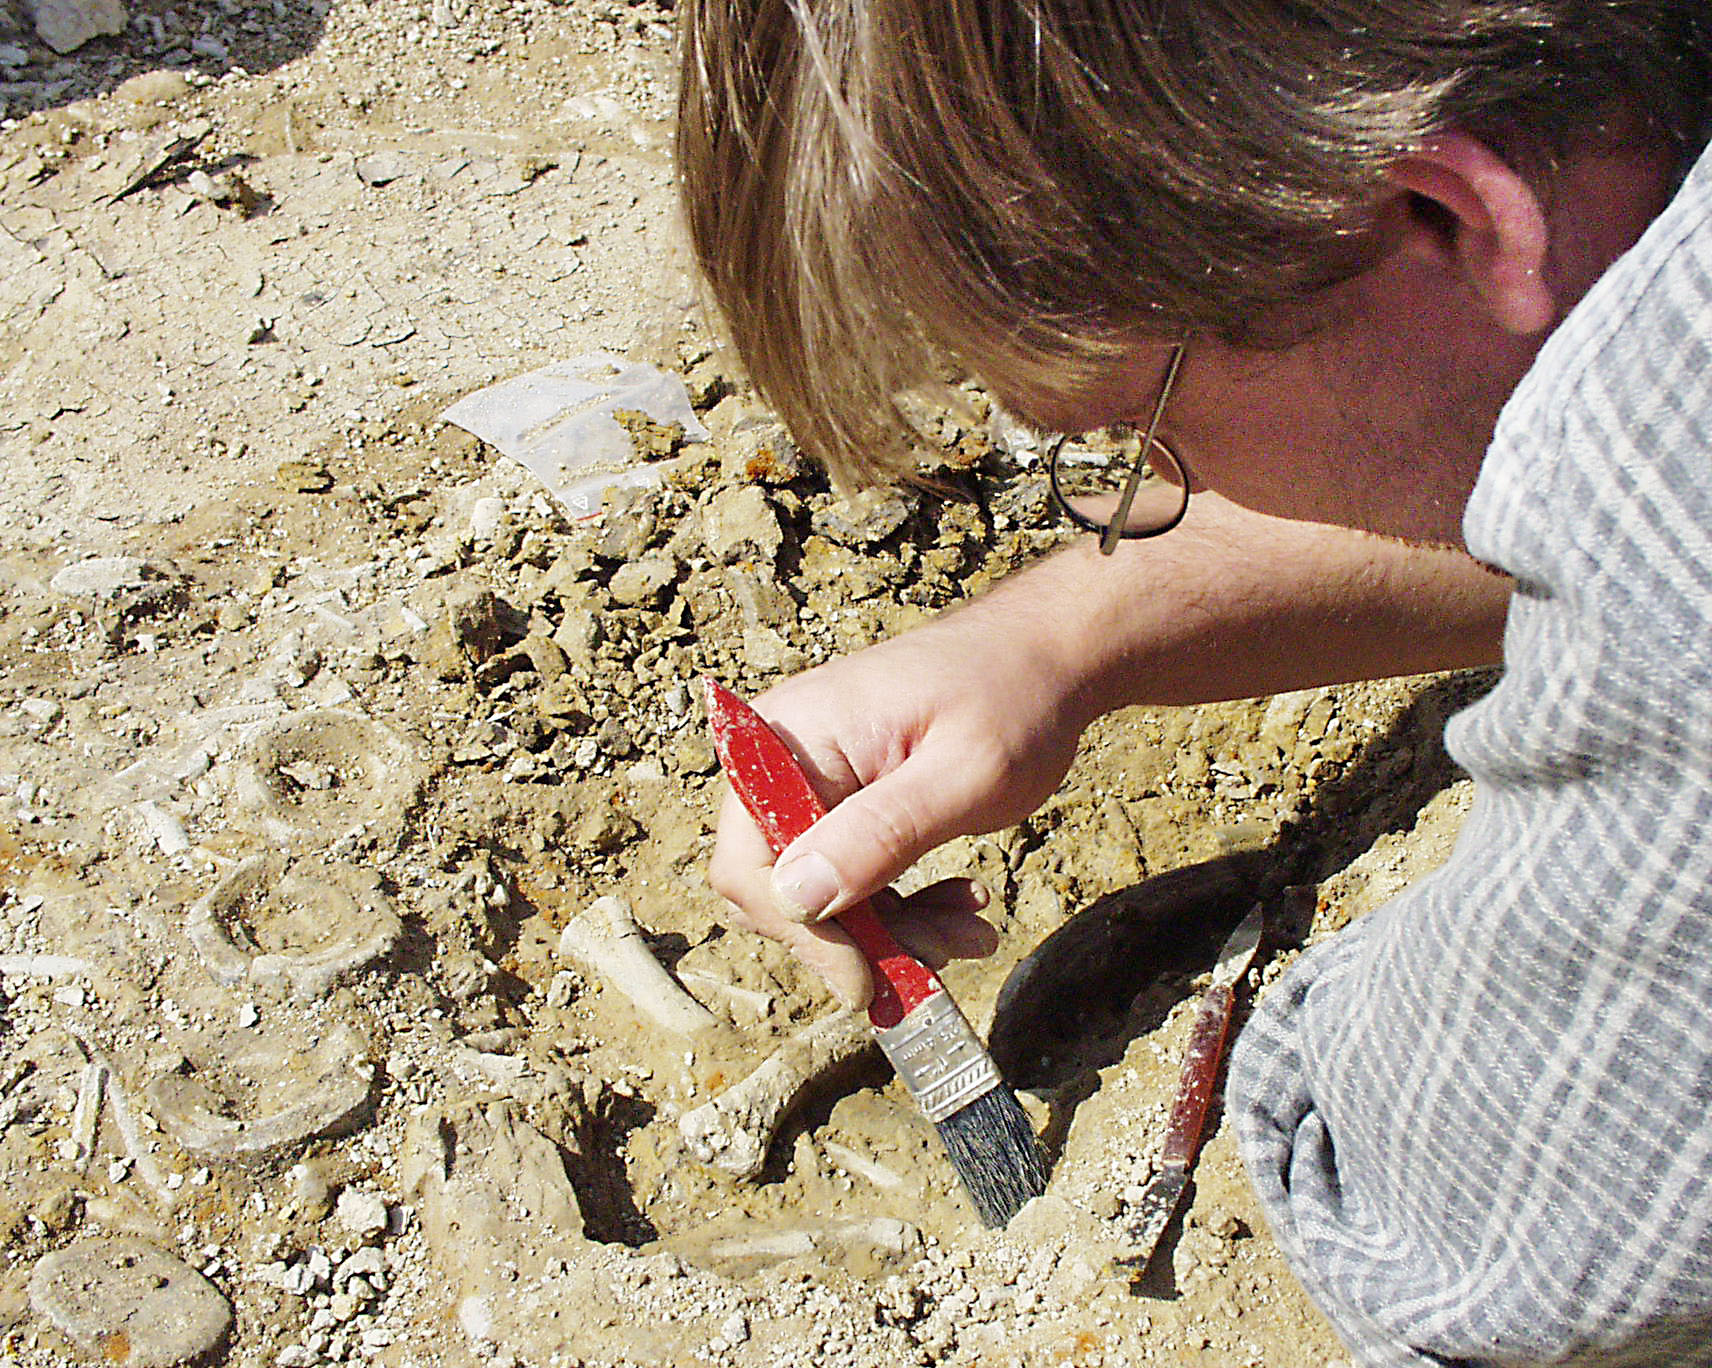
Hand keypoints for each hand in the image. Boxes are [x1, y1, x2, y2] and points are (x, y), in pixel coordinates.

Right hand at [706, 599, 1088, 1008]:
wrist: (1046, 655)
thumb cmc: (1011, 697)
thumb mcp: (961, 775)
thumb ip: (881, 834)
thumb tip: (796, 897)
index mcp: (792, 738)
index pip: (749, 863)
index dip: (800, 932)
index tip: (868, 979)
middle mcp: (784, 759)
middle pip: (781, 888)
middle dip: (860, 937)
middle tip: (943, 953)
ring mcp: (812, 779)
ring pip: (821, 894)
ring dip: (894, 929)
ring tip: (970, 928)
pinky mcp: (844, 799)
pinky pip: (851, 875)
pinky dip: (904, 904)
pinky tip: (962, 903)